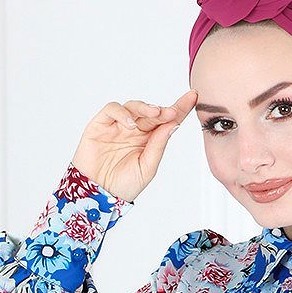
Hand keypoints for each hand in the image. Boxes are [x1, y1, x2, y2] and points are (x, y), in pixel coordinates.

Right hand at [70, 91, 198, 202]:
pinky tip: (130, 124)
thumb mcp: (147, 168)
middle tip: (172, 112)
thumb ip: (158, 145)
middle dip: (163, 110)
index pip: (166, 121)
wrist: (98, 195)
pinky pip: (112, 110)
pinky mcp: (100, 125)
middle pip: (151, 112)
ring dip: (145, 107)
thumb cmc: (123, 185)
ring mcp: (118, 126)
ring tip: (154, 114)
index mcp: (149, 140)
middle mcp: (135, 130)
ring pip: (133, 107)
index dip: (179, 108)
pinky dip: (122, 113)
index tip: (193, 97)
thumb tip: (173, 125)